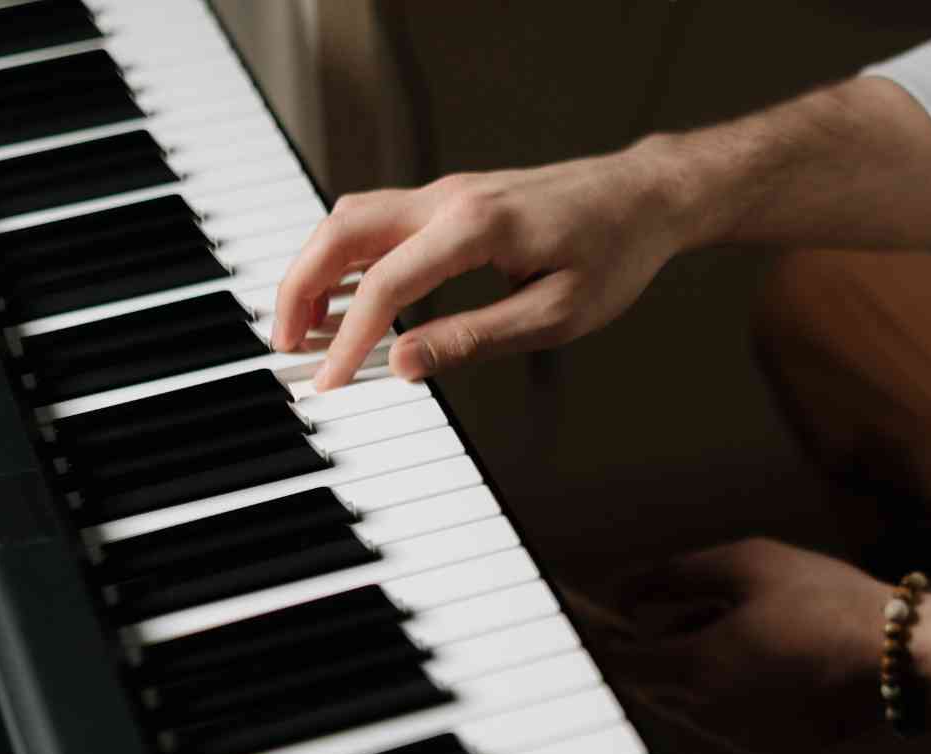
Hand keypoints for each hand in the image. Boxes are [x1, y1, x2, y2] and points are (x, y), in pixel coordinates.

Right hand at [273, 151, 689, 389]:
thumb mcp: (556, 314)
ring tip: (305, 328)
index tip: (330, 382)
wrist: (644, 197)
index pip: (386, 284)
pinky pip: (379, 222)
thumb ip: (475, 338)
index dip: (349, 339)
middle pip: (342, 232)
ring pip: (351, 220)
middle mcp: (450, 198)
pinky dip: (346, 257)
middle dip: (299, 288)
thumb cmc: (614, 254)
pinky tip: (346, 297)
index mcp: (477, 227)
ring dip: (316, 269)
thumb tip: (404, 364)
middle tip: (286, 346)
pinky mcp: (452, 199)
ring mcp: (448, 192)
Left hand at [589, 539, 888, 753]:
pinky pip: (729, 721)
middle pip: (653, 687)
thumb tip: (623, 591)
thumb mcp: (747, 563)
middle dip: (652, 651)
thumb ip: (674, 575)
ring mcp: (743, 740)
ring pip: (691, 705)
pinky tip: (768, 657)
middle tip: (663, 612)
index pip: (622, 662)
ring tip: (738, 625)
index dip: (602, 636)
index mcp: (699, 668)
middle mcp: (711, 716)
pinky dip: (729, 691)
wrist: (903, 660)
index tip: (592, 614)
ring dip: (692, 670)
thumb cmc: (825, 599)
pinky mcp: (775, 752)